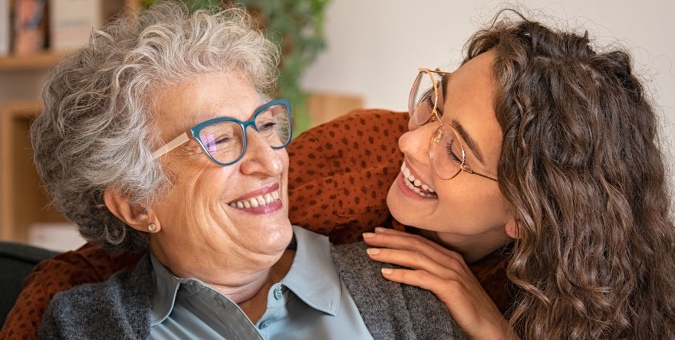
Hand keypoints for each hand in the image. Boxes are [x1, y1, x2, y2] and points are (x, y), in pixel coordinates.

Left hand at [363, 227, 513, 339]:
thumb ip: (432, 273)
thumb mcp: (449, 285)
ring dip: (391, 253)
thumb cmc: (467, 308)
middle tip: (366, 236)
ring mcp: (452, 273)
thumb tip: (407, 268)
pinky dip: (402, 274)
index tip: (377, 231)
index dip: (396, 234)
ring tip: (371, 252)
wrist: (490, 327)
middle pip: (414, 244)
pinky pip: (421, 278)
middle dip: (388, 239)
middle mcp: (450, 261)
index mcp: (449, 257)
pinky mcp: (451, 288)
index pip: (418, 240)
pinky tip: (386, 273)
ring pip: (415, 257)